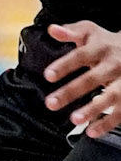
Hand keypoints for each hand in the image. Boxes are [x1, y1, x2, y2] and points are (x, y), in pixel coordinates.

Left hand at [44, 21, 120, 136]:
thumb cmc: (109, 43)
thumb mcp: (92, 33)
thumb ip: (72, 32)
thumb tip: (53, 29)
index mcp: (101, 48)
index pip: (80, 56)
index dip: (64, 65)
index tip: (47, 75)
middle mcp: (113, 65)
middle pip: (91, 79)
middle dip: (71, 91)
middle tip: (51, 103)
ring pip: (110, 97)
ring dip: (93, 109)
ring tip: (74, 120)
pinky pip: (120, 111)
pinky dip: (107, 123)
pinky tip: (92, 132)